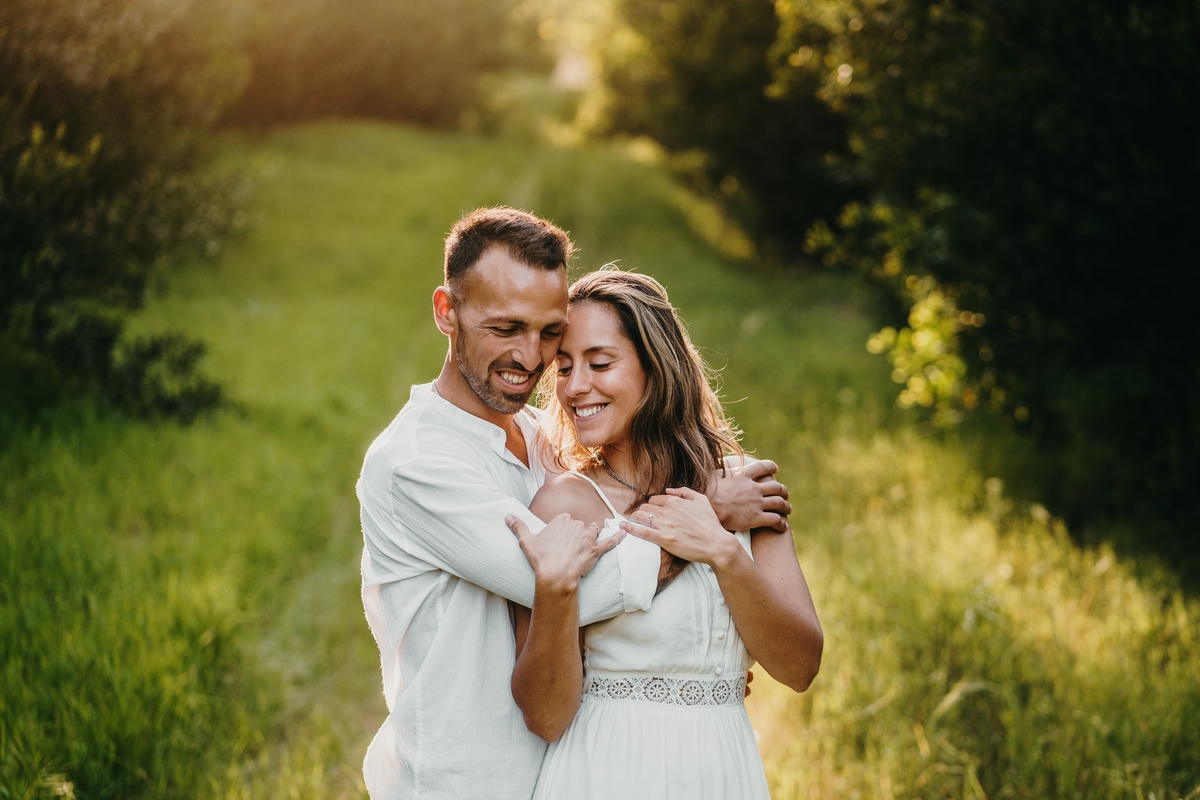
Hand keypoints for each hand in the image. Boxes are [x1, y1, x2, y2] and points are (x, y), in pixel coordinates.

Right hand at [507, 513, 622, 592]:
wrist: (555, 576)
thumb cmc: (540, 559)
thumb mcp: (526, 541)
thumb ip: (518, 526)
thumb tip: (507, 516)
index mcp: (562, 519)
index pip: (565, 521)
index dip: (562, 533)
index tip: (557, 543)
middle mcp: (577, 524)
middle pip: (579, 526)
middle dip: (575, 536)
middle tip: (567, 551)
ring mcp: (588, 537)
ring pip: (593, 532)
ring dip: (591, 538)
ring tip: (584, 549)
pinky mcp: (597, 550)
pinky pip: (611, 541)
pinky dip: (618, 537)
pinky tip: (625, 532)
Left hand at [620, 488, 743, 568]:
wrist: (716, 543)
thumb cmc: (710, 523)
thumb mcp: (701, 500)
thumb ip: (685, 492)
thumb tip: (669, 490)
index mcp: (675, 501)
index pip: (654, 500)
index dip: (651, 506)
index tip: (648, 511)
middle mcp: (667, 510)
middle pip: (645, 507)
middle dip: (641, 511)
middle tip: (639, 518)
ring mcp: (663, 524)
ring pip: (640, 516)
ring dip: (634, 518)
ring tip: (629, 521)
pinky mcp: (662, 538)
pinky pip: (641, 531)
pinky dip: (630, 528)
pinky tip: (623, 526)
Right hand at [708, 458, 790, 532]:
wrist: (706, 508)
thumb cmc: (704, 491)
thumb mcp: (712, 474)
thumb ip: (719, 469)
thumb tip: (715, 464)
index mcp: (743, 475)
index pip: (763, 467)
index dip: (771, 467)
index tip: (775, 468)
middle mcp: (754, 488)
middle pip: (776, 487)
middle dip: (782, 490)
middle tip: (785, 494)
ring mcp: (757, 503)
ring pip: (779, 503)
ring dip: (786, 506)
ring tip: (788, 509)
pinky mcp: (756, 518)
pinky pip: (775, 520)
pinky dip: (782, 523)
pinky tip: (783, 527)